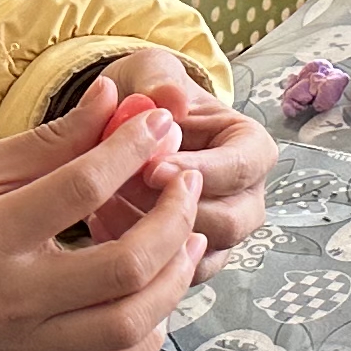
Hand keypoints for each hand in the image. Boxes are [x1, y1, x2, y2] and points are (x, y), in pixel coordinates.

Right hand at [0, 78, 205, 350]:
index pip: (82, 189)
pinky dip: (148, 332)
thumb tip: (111, 99)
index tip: (158, 125)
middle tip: (185, 182)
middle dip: (173, 218)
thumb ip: (46, 142)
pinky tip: (155, 295)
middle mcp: (13, 299)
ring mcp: (27, 345)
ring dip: (175, 278)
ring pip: (131, 324)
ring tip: (190, 238)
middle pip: (125, 266)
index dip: (130, 149)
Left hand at [95, 47, 273, 252]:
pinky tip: (99, 225)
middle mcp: (246, 197)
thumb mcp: (151, 75)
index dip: (200, 171)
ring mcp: (221, 234)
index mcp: (251, 148)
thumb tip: (171, 97)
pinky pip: (171, 276)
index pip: (241, 168)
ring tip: (102, 204)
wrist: (126, 128)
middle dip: (171, 210)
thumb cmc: (148, 97)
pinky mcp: (189, 261)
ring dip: (148, 235)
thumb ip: (159, 81)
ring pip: (199, 254)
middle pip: (228, 222)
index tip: (150, 167)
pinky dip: (134, 257)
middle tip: (120, 191)